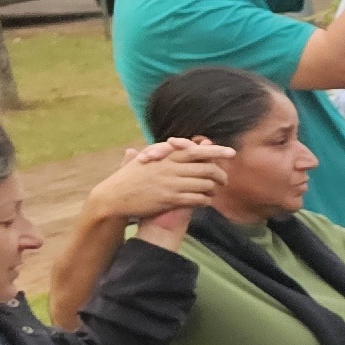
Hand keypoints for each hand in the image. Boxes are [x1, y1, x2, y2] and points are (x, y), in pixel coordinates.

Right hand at [86, 137, 229, 233]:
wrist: (113, 198)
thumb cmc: (127, 178)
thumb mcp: (142, 159)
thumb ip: (160, 151)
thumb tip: (172, 142)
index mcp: (165, 156)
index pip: (195, 150)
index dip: (216, 151)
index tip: (231, 152)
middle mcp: (170, 168)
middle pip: (206, 168)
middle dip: (220, 174)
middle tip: (225, 179)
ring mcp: (171, 184)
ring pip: (205, 184)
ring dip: (214, 189)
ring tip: (215, 192)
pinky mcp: (170, 199)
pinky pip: (197, 199)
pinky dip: (206, 200)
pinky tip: (207, 202)